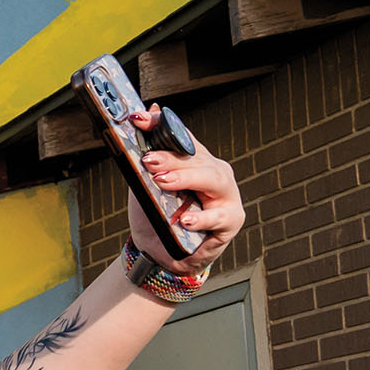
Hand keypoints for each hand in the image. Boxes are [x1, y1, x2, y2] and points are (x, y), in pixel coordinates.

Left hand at [128, 104, 243, 272]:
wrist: (159, 253)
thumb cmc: (156, 217)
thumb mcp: (143, 187)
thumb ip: (141, 157)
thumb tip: (143, 115)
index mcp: (197, 161)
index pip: (183, 139)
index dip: (163, 127)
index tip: (139, 120)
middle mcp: (215, 173)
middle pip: (197, 159)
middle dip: (171, 158)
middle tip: (148, 161)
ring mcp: (226, 195)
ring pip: (212, 180)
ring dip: (186, 179)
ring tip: (162, 183)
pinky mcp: (230, 220)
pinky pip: (217, 217)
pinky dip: (200, 218)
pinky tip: (184, 220)